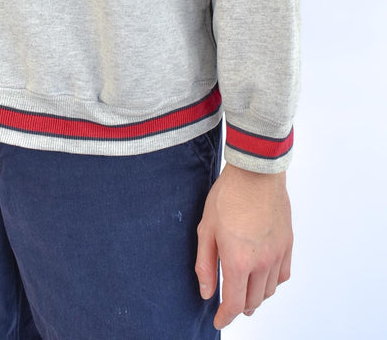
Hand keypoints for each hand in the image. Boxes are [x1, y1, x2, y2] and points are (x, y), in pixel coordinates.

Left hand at [195, 162, 292, 329]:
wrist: (256, 173)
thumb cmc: (228, 196)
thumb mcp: (206, 229)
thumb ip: (206, 264)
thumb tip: (207, 292)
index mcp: (239, 261)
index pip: (234, 303)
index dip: (225, 317)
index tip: (219, 320)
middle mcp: (262, 263)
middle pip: (253, 301)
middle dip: (240, 307)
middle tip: (230, 305)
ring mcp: (278, 254)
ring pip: (269, 291)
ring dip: (256, 296)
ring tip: (245, 291)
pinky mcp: (288, 244)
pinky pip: (283, 275)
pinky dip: (272, 282)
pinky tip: (263, 276)